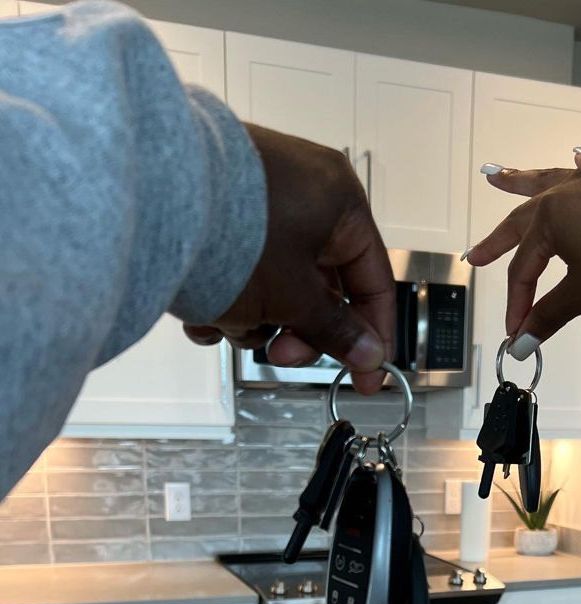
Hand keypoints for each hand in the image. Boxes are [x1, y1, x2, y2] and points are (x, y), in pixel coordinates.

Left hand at [184, 126, 394, 394]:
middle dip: (297, 332)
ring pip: (278, 284)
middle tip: (279, 356)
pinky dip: (227, 296)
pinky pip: (243, 266)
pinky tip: (201, 313)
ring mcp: (261, 198)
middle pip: (321, 287)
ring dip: (255, 319)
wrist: (149, 194)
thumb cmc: (235, 233)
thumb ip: (337, 331)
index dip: (373, 337)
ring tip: (224, 320)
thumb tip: (369, 355)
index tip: (366, 377)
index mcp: (341, 202)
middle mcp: (306, 192)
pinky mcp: (221, 209)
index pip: (374, 281)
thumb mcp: (295, 298)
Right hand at [466, 152, 580, 357]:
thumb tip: (523, 341)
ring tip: (499, 176)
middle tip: (479, 254)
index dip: (517, 302)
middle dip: (500, 240)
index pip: (524, 266)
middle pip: (526, 220)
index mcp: (554, 213)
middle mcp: (572, 188)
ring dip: (525, 182)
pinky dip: (579, 168)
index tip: (517, 329)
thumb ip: (548, 315)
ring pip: (553, 179)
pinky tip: (578, 162)